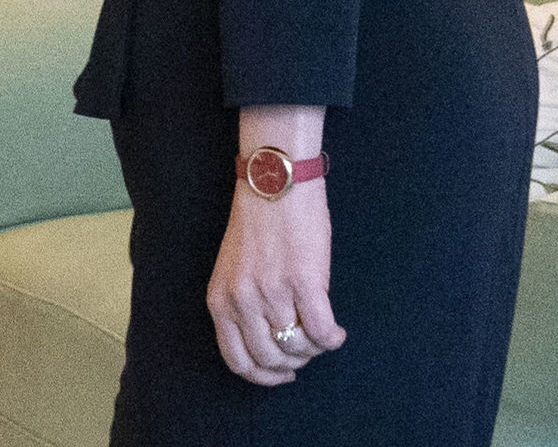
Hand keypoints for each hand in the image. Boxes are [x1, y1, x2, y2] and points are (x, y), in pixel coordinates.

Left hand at [205, 179, 345, 385]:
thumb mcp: (234, 270)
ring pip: (298, 348)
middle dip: (294, 362)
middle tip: (306, 348)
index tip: (282, 373)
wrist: (274, 182)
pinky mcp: (303, 283)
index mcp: (220, 299)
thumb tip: (272, 343)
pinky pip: (322, 333)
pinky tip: (337, 331)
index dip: (264, 376)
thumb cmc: (258, 223)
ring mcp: (271, 293)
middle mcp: (242, 300)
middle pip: (271, 360)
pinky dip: (333, 338)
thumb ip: (244, 306)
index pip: (237, 361)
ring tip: (322, 333)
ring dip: (314, 348)